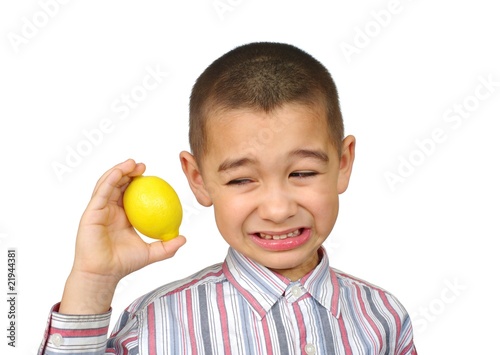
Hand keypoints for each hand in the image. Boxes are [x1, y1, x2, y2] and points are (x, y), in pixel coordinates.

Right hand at [59, 159, 185, 313]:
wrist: (104, 273)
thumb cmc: (123, 264)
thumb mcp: (151, 253)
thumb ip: (167, 246)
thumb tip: (183, 238)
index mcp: (122, 216)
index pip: (130, 194)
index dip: (139, 182)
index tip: (152, 176)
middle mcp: (109, 210)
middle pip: (118, 184)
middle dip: (129, 171)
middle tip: (142, 166)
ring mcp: (99, 210)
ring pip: (107, 184)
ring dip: (119, 170)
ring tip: (132, 163)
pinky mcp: (91, 212)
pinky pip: (101, 192)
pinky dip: (110, 179)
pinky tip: (119, 173)